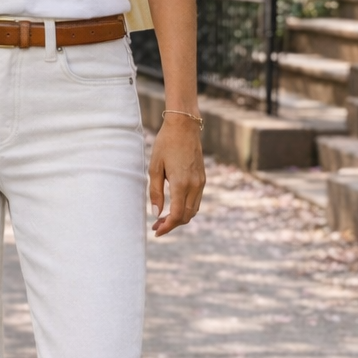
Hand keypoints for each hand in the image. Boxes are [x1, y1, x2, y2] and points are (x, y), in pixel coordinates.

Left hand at [148, 117, 204, 235]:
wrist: (184, 127)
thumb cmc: (166, 144)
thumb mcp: (154, 168)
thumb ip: (155, 192)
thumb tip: (156, 213)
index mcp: (181, 184)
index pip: (176, 215)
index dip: (167, 227)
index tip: (156, 231)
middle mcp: (194, 185)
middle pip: (186, 216)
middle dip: (172, 225)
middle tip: (156, 226)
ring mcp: (200, 182)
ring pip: (193, 210)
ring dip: (180, 218)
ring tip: (163, 218)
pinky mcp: (202, 178)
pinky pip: (196, 200)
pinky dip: (186, 208)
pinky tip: (173, 206)